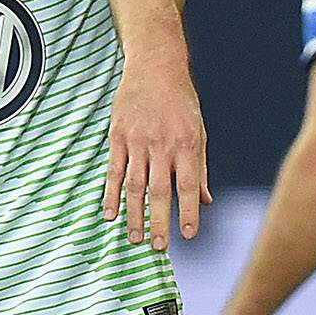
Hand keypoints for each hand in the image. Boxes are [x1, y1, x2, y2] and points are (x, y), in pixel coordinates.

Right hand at [107, 46, 209, 247]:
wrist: (155, 66)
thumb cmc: (181, 103)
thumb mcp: (198, 132)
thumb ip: (200, 168)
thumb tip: (205, 202)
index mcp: (186, 144)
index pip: (188, 186)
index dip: (187, 212)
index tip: (187, 235)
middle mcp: (161, 144)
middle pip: (160, 191)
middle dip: (159, 222)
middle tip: (159, 248)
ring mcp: (137, 140)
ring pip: (134, 185)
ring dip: (134, 214)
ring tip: (134, 238)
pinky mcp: (117, 136)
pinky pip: (113, 170)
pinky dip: (111, 194)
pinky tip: (110, 214)